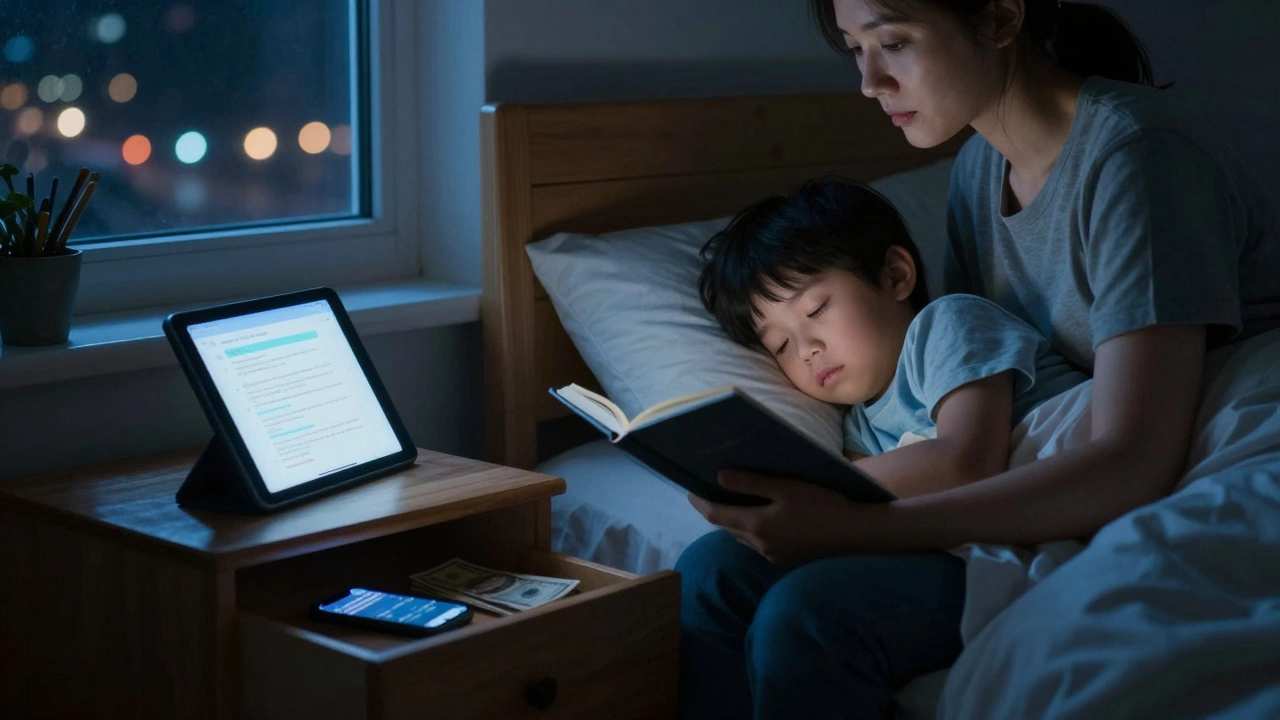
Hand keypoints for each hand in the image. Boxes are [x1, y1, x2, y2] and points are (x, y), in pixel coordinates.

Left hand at [688, 469, 895, 565]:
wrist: (857, 534)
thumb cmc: (824, 504)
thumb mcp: (786, 488)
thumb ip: (751, 484)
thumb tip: (719, 478)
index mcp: (758, 526)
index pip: (716, 515)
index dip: (700, 503)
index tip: (689, 491)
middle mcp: (761, 546)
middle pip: (728, 528)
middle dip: (716, 511)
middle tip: (708, 493)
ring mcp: (773, 556)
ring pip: (743, 538)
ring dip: (734, 522)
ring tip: (731, 503)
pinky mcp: (786, 561)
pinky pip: (759, 545)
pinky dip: (751, 531)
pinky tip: (759, 519)